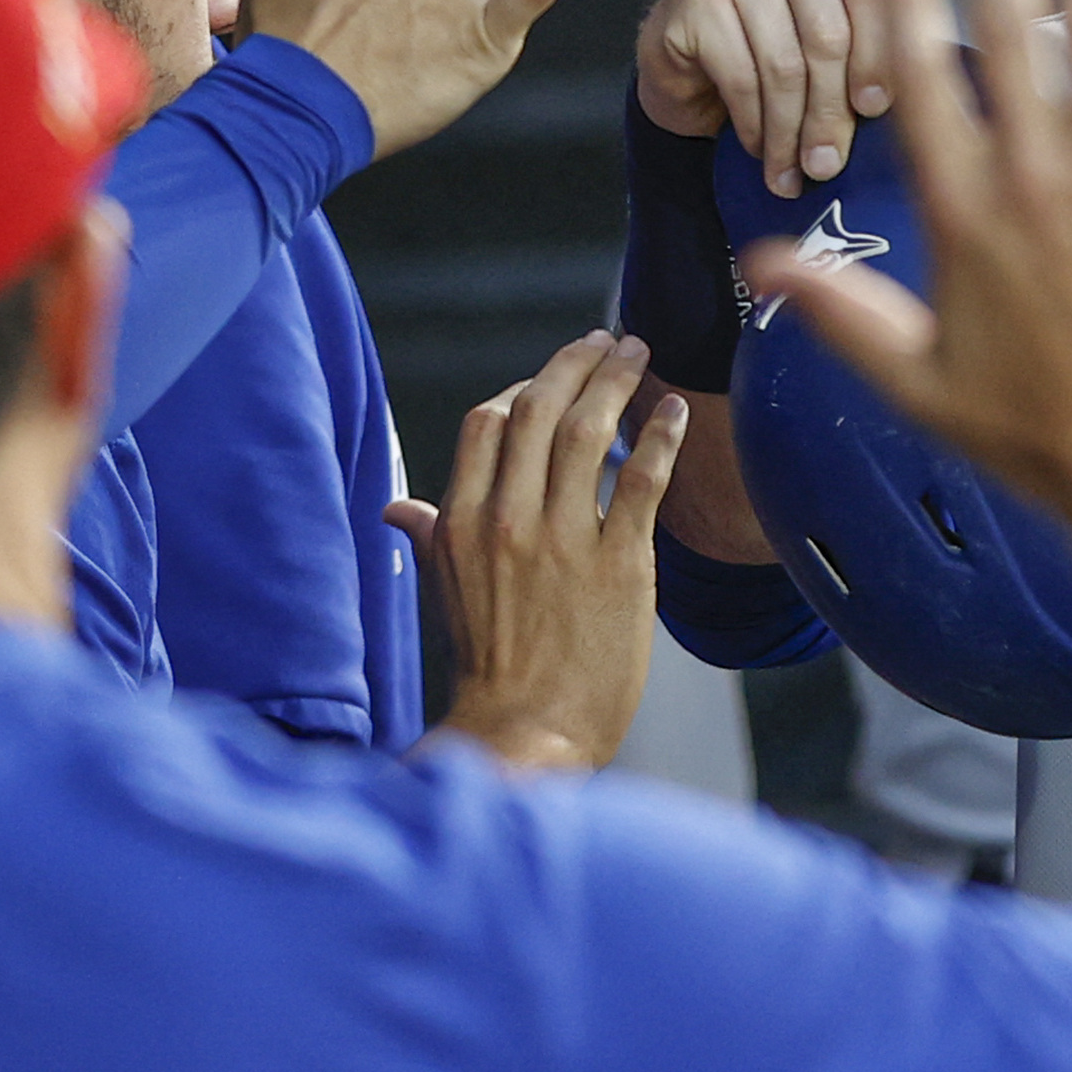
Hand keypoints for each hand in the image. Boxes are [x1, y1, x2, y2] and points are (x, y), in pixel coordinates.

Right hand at [396, 329, 686, 773]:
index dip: (527, 385)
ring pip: (588, 432)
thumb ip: (433, 536)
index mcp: (461, 520)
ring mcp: (562, 540)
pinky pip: (641, 480)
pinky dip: (660, 436)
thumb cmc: (489, 666)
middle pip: (540, 410)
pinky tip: (675, 411)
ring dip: (618, 382)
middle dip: (577, 363)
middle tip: (611, 340)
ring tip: (641, 356)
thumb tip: (397, 507)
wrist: (525, 731)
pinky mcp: (618, 565)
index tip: (560, 373)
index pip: (489, 422)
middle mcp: (507, 519)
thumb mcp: (447, 593)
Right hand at [637, 0, 898, 195]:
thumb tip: (913, 108)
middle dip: (832, 111)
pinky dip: (754, 124)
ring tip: (796, 173)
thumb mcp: (854, 36)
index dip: (878, 57)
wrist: (702, 48)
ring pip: (783, 63)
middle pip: (828, 34)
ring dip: (791, 131)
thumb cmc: (797, 42)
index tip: (877, 111)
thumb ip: (891, 47)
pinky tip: (761, 149)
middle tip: (830, 164)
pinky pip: (739, 74)